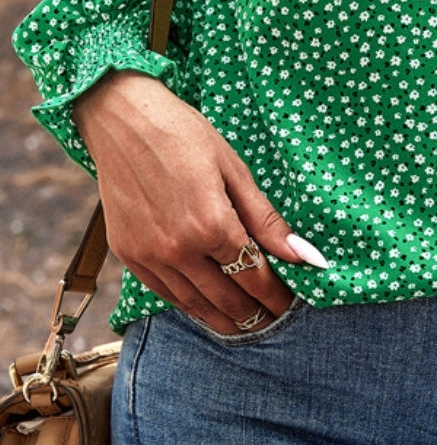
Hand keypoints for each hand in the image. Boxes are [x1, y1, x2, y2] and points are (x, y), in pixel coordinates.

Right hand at [72, 71, 323, 334]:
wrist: (121, 119)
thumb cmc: (184, 135)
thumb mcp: (235, 170)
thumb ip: (267, 221)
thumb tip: (306, 256)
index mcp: (212, 225)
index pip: (255, 277)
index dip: (277, 296)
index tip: (291, 304)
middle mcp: (179, 249)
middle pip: (227, 299)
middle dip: (255, 315)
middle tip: (274, 321)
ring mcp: (149, 256)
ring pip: (195, 305)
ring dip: (224, 319)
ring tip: (246, 326)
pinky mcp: (128, 255)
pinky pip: (164, 294)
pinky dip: (189, 306)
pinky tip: (206, 308)